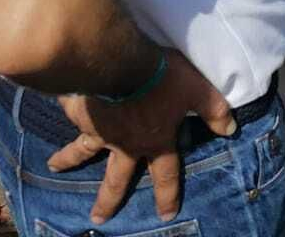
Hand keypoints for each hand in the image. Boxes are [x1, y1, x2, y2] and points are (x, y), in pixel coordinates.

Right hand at [48, 50, 232, 223]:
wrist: (120, 65)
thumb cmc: (163, 78)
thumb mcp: (198, 91)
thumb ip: (214, 110)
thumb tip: (231, 130)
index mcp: (154, 141)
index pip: (165, 174)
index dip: (168, 195)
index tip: (165, 215)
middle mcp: (125, 144)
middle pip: (116, 178)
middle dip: (108, 200)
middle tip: (97, 218)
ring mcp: (100, 132)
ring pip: (82, 152)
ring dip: (68, 161)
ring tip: (54, 167)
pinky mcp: (82, 115)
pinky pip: (74, 119)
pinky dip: (67, 115)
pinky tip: (60, 109)